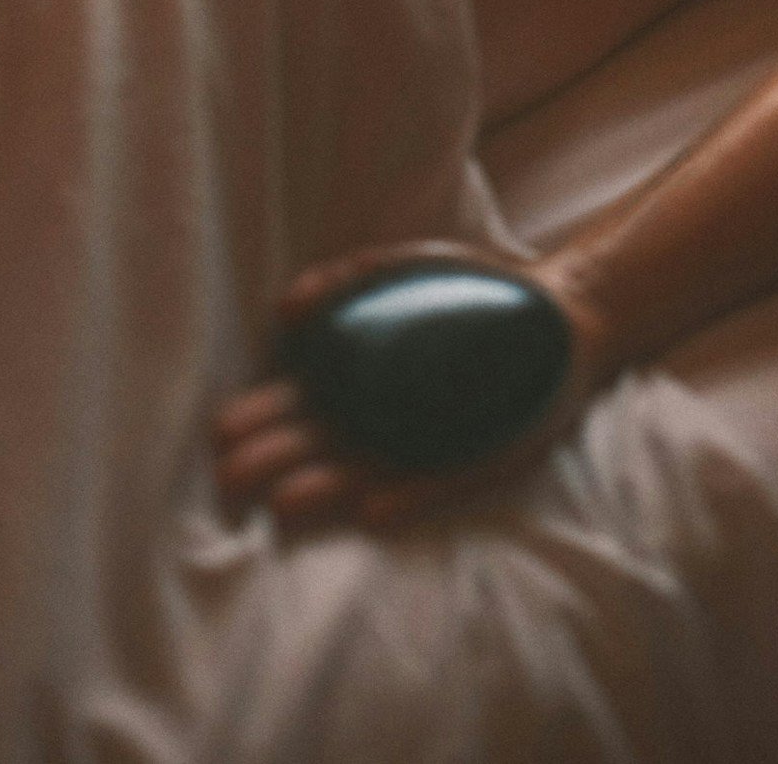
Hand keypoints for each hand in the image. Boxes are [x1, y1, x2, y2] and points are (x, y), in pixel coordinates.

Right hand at [212, 240, 611, 535]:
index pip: (291, 404)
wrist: (555, 312)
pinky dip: (402, 497)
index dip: (257, 419)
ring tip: (284, 501)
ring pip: (357, 472)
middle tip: (231, 474)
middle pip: (312, 444)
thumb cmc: (466, 289)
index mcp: (353, 375)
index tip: (222, 430)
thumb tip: (289, 305)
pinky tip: (370, 509)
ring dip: (321, 489)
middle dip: (271, 460)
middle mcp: (376, 418)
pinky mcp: (468, 464)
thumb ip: (347, 278)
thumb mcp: (402, 267)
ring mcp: (419, 443)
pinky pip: (429, 485)